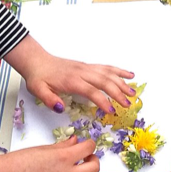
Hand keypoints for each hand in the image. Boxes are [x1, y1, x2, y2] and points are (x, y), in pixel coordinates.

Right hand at [0, 137, 98, 171]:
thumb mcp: (44, 148)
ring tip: (64, 167)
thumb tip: (75, 142)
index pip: (89, 149)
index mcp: (64, 158)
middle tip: (85, 157)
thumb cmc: (20, 160)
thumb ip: (63, 146)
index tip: (86, 144)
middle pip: (94, 168)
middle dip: (92, 160)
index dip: (89, 145)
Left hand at [6, 36, 135, 112]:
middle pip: (104, 81)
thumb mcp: (38, 90)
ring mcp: (86, 68)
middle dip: (118, 93)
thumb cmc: (38, 78)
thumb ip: (50, 100)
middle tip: (127, 105)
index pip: (91, 90)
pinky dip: (118, 71)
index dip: (102, 100)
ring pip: (108, 73)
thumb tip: (61, 108)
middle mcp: (82, 72)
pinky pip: (106, 67)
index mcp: (72, 80)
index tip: (110, 111)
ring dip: (122, 82)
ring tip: (133, 92)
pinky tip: (128, 74)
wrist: (37, 61)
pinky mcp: (87, 66)